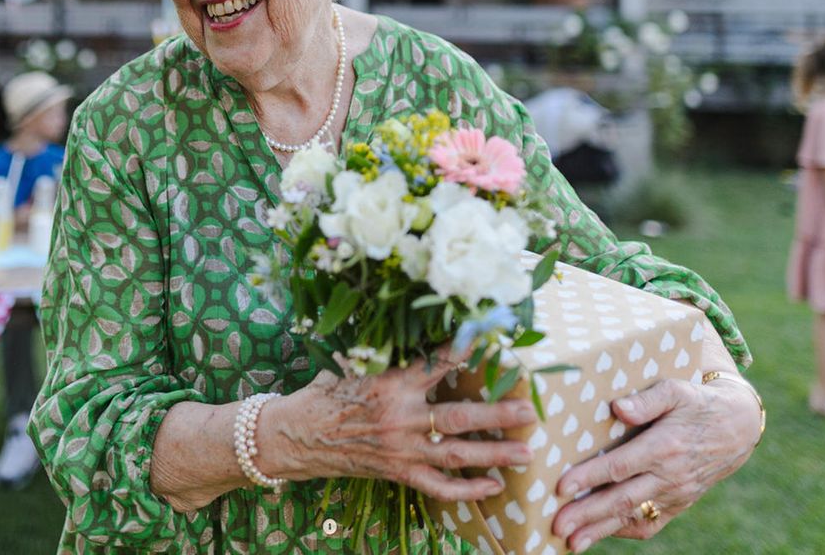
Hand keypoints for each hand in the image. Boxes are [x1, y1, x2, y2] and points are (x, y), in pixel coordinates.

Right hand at [260, 349, 535, 502]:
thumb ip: (387, 358)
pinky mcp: (397, 473)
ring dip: (495, 454)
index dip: (468, 349)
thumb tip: (415, 336)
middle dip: (499, 414)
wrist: (294, 435)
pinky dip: (467, 490)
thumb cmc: (324, 394)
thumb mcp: (353, 366)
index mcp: (389, 382)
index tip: (496, 337)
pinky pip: (439, 487)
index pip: (438, 363)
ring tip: (526, 453)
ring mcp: (401, 449)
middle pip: (459, 417)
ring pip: (456, 455)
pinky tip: (492, 487)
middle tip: (530, 411)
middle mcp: (400, 417)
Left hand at [552, 378, 760, 551]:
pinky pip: (650, 523)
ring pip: (631, 516)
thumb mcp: (675, 390)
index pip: (620, 466)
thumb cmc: (696, 403)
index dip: (589, 478)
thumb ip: (647, 400)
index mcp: (664, 447)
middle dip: (586, 515)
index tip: (560, 487)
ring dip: (599, 531)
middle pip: (621, 499)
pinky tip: (599, 532)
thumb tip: (618, 408)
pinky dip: (624, 530)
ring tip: (570, 542)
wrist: (737, 428)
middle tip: (556, 525)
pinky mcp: (679, 503)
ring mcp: (675, 493)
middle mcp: (669, 476)